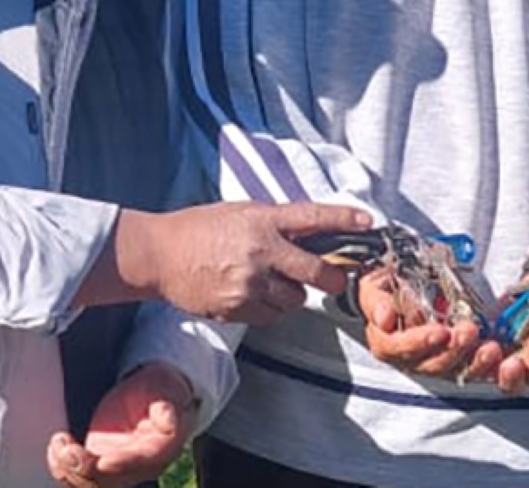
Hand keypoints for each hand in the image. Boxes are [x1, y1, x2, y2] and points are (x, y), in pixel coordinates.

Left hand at [46, 363, 193, 487]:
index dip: (122, 464)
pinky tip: (56, 448)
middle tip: (67, 448)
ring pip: (90, 483)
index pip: (141, 463)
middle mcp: (137, 467)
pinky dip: (61, 467)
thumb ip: (165, 406)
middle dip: (85, 469)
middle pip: (110, 481)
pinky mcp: (97, 463)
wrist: (149, 396)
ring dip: (68, 470)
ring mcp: (116, 468)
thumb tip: (167, 416)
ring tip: (59, 443)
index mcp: (160, 450)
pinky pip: (77, 476)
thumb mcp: (166, 391)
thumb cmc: (159, 392)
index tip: (103, 461)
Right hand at [101, 202, 372, 323]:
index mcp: (263, 221)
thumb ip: (277, 223)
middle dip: (333, 278)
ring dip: (292, 294)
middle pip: (317, 273)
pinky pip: (271, 316)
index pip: (314, 218)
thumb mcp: (242, 212)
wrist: (160, 255)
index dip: (345, 220)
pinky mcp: (237, 309)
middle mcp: (261, 252)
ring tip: (272, 281)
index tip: (368, 223)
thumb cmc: (201, 228)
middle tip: (335, 278)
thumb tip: (314, 233)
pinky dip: (270, 308)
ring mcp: (249, 284)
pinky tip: (252, 294)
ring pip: (295, 300)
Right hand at [357, 270, 501, 379]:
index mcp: (387, 344)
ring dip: (475, 362)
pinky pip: (475, 369)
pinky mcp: (460, 360)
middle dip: (453, 350)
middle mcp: (412, 359)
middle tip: (469, 331)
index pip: (400, 349)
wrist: (398, 288)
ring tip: (491, 348)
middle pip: (432, 365)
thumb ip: (377, 302)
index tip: (439, 331)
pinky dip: (489, 365)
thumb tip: (384, 318)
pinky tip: (499, 355)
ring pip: (456, 371)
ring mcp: (438, 361)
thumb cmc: (386, 289)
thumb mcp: (374, 288)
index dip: (420, 342)